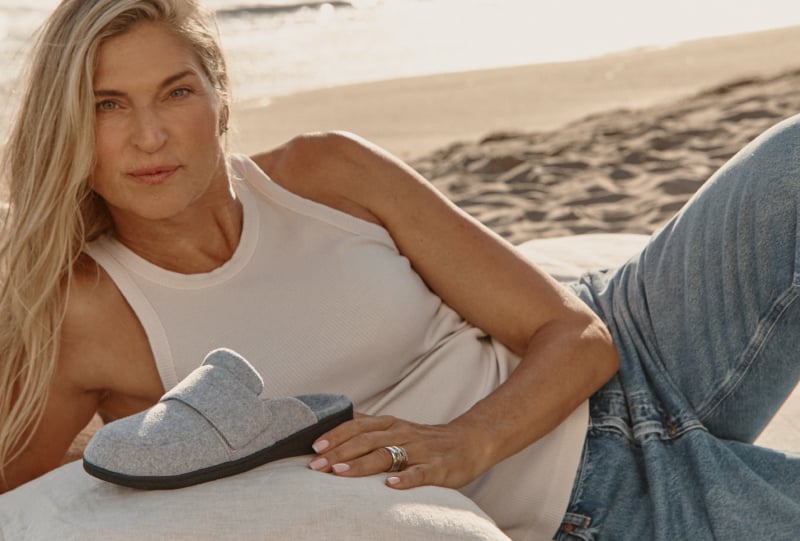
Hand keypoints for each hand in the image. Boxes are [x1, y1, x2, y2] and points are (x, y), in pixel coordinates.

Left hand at [307, 413, 492, 489]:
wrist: (470, 441)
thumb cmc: (426, 440)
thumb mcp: (397, 429)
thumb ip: (370, 428)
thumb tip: (334, 428)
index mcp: (391, 424)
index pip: (358, 425)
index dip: (335, 434)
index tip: (314, 446)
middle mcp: (402, 433)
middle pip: (366, 440)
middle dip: (339, 452)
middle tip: (316, 465)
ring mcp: (420, 450)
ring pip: (387, 454)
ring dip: (361, 463)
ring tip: (340, 472)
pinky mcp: (438, 467)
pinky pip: (420, 473)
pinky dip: (405, 478)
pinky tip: (390, 485)